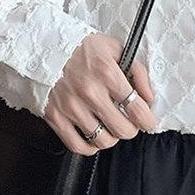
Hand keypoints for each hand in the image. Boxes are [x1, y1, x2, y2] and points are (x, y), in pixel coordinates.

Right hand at [42, 32, 156, 154]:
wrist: (45, 47)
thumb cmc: (82, 49)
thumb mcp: (115, 49)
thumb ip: (137, 71)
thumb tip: (148, 98)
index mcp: (106, 73)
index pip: (137, 109)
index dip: (148, 120)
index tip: (148, 121)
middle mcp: (89, 92)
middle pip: (123, 129)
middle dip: (132, 128)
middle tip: (130, 122)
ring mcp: (71, 106)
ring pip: (102, 140)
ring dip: (112, 137)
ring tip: (111, 127)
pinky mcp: (55, 116)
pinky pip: (77, 145)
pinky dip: (90, 147)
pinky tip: (94, 136)